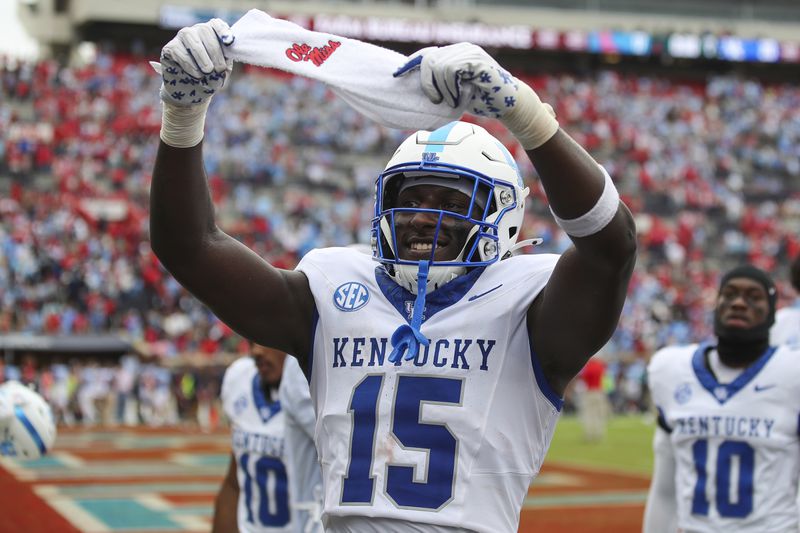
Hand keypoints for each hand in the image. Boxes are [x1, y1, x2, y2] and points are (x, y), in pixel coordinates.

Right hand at [155, 18, 233, 106]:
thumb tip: (229, 50)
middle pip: (205, 31)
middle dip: (214, 51)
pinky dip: (190, 65)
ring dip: (202, 57)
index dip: (222, 30)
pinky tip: (196, 74)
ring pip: (190, 38)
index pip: (216, 24)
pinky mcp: (169, 48)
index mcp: (212, 35)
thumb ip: (226, 59)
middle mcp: (196, 31)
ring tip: (207, 71)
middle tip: (219, 68)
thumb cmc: (210, 79)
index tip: (228, 42)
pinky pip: (178, 51)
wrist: (192, 94)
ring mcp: (181, 38)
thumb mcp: (223, 71)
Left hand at [395, 42, 558, 149]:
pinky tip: (460, 97)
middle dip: (428, 83)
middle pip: (429, 59)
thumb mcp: (454, 93)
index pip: (427, 54)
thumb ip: (439, 86)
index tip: (398, 74)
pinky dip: (451, 88)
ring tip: (454, 101)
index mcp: (455, 54)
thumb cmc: (482, 100)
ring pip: (438, 66)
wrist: (508, 106)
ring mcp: (470, 52)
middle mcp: (462, 49)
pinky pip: (451, 70)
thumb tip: (416, 88)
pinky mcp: (476, 60)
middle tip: (437, 100)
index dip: (411, 63)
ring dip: (442, 89)